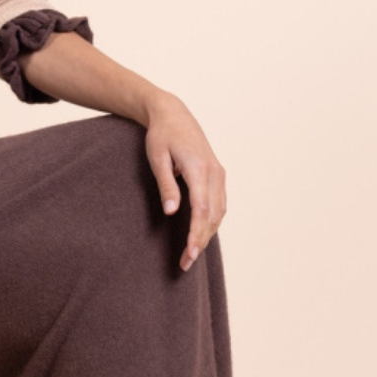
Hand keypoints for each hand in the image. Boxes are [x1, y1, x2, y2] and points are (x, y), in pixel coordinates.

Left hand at [143, 91, 226, 272]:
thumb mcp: (157, 157)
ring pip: (219, 212)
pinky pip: (219, 204)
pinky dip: (211, 221)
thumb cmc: (161, 135)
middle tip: (185, 263)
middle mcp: (214, 172)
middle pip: (213, 215)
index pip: (202, 209)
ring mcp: (219, 173)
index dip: (197, 235)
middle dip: (201, 241)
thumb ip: (166, 185)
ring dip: (207, 234)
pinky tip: (200, 233)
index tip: (189, 255)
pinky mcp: (218, 174)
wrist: (173, 113)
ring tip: (190, 253)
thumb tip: (172, 213)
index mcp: (199, 167)